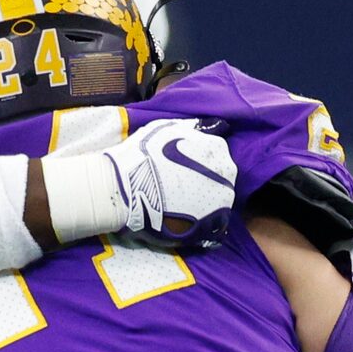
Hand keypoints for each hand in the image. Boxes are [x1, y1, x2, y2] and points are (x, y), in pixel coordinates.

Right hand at [115, 119, 236, 252]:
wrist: (125, 187)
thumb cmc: (142, 154)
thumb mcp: (166, 128)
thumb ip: (189, 129)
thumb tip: (202, 127)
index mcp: (217, 147)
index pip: (216, 156)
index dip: (199, 164)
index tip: (183, 170)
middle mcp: (227, 172)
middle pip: (221, 178)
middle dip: (205, 183)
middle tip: (180, 189)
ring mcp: (223, 199)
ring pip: (218, 201)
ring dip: (204, 204)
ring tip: (180, 208)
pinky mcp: (213, 224)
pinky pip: (213, 225)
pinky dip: (202, 224)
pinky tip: (184, 222)